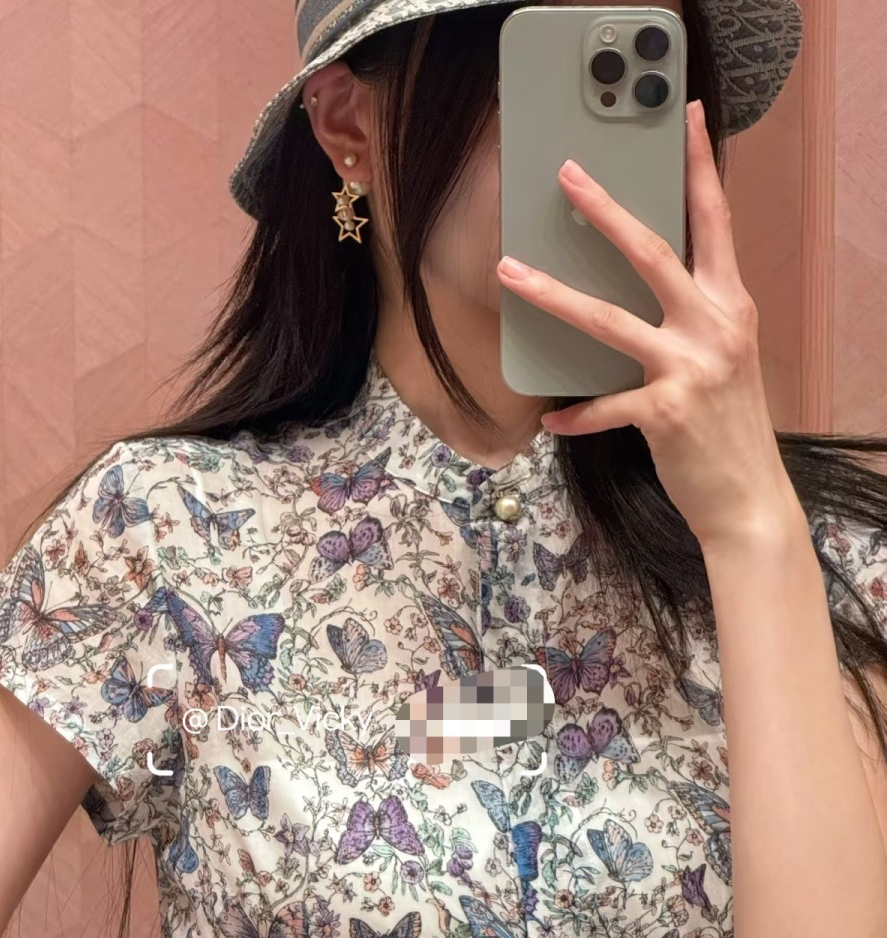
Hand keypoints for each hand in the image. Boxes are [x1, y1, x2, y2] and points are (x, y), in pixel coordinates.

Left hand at [496, 99, 796, 551]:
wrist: (749, 498)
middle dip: (607, 211)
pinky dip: (576, 415)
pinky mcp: (666, 411)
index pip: (715, 222)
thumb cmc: (728, 427)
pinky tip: (552, 420)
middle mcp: (716, 325)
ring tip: (510, 271)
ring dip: (553, 293)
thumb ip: (694, 317)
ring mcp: (691, 367)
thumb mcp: (724, 357)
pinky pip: (604, 406)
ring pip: (608, 318)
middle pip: (653, 252)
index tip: (683, 119)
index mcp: (731, 304)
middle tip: (568, 175)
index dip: (699, 167)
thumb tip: (641, 291)